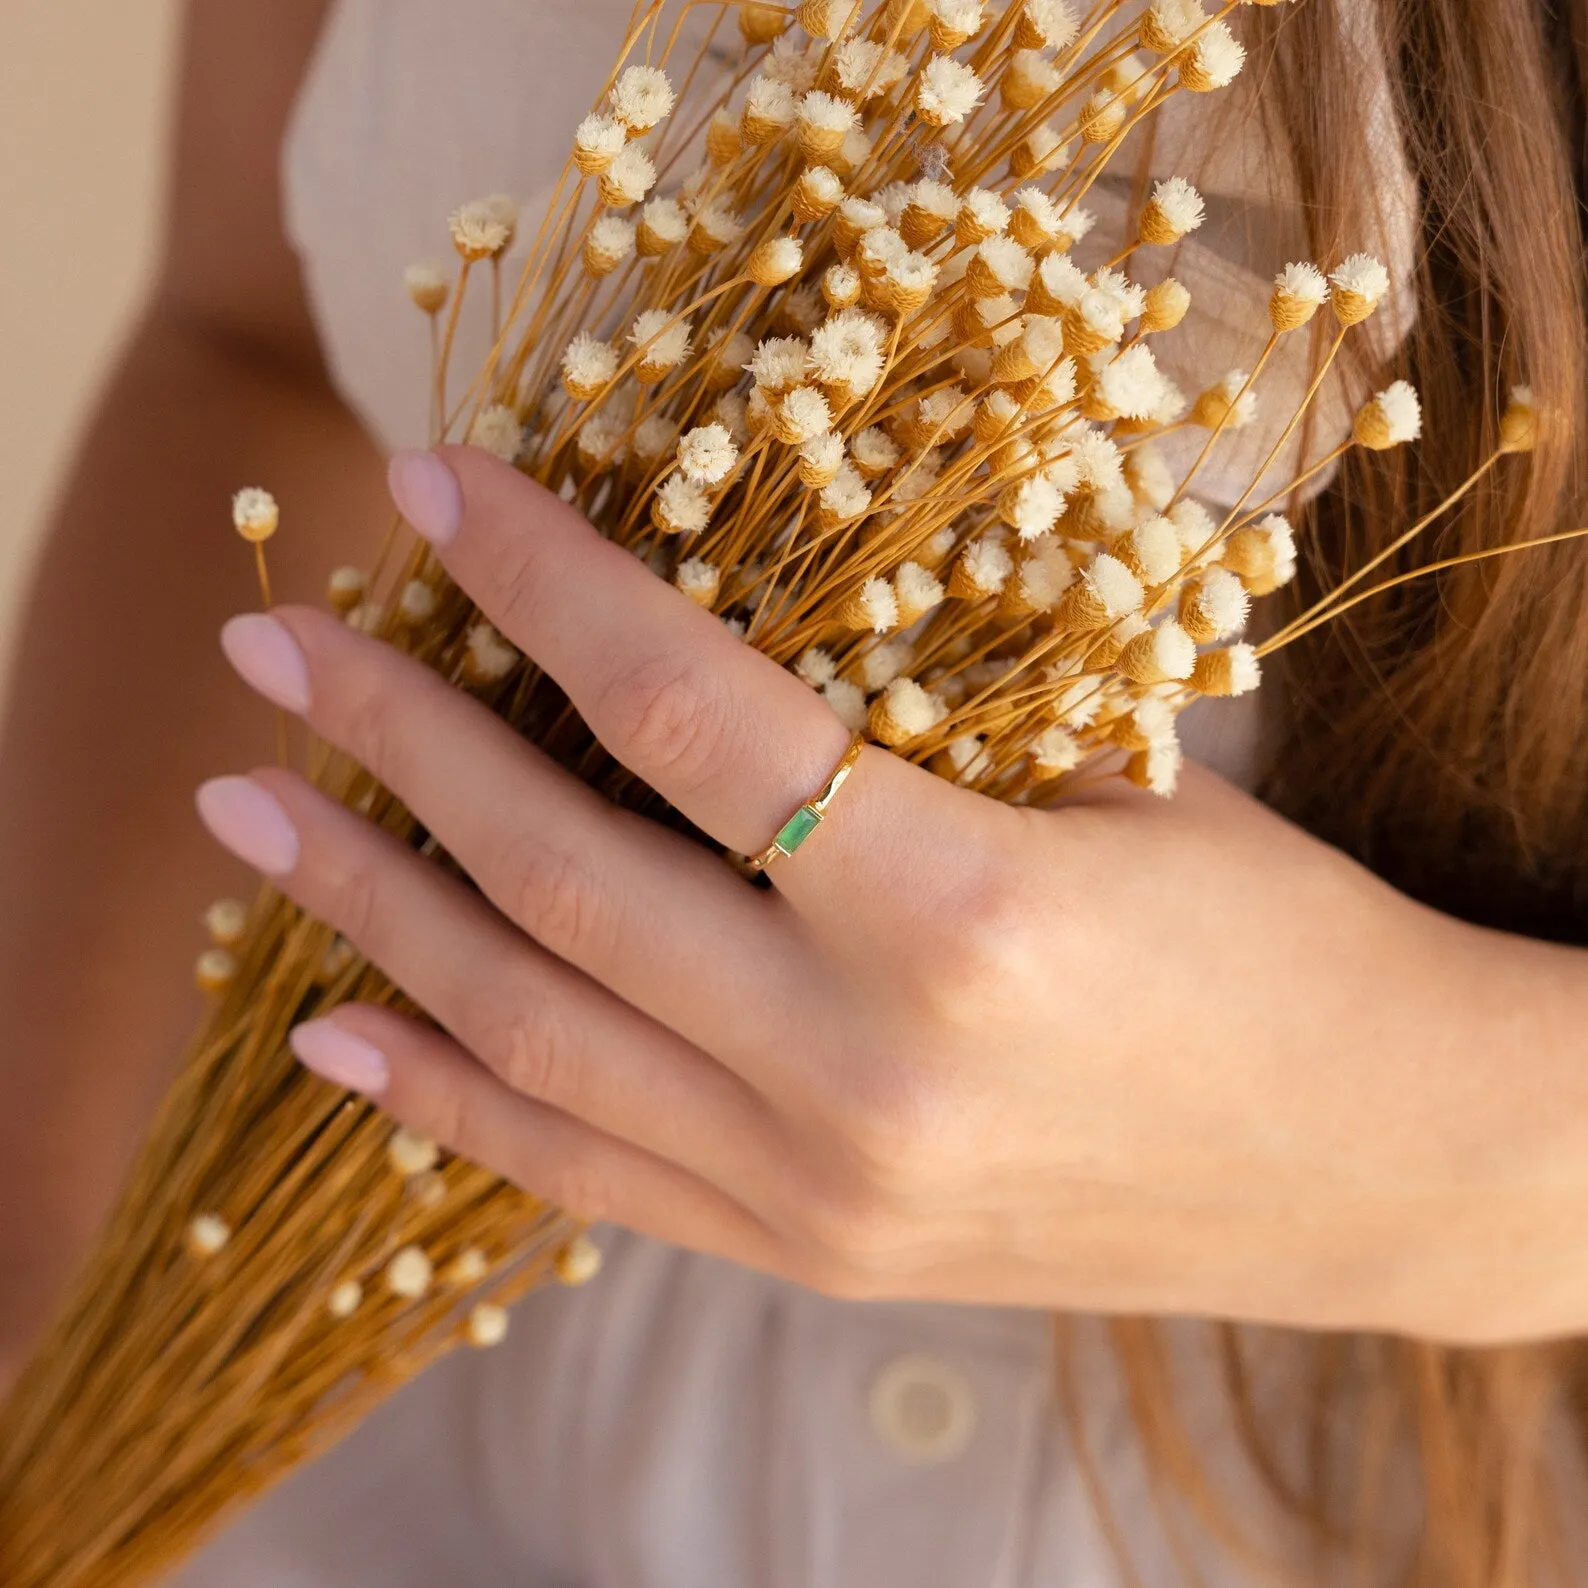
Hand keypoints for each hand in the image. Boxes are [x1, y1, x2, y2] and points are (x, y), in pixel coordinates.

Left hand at [198, 446, 1587, 1344]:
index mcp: (967, 912)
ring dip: (372, 913)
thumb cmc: (1277, 938)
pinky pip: (581, 1174)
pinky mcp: (809, 1256)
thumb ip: (898, 742)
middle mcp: (867, 1070)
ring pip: (533, 1035)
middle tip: (276, 647)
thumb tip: (690, 649)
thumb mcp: (1109, 790)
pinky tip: (339, 1027)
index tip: (433, 488)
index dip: (541, 579)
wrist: (1369, 1161)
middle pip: (561, 876)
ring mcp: (821, 1188)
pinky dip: (446, 1096)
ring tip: (254, 819)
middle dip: (397, 740)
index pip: (685, 710)